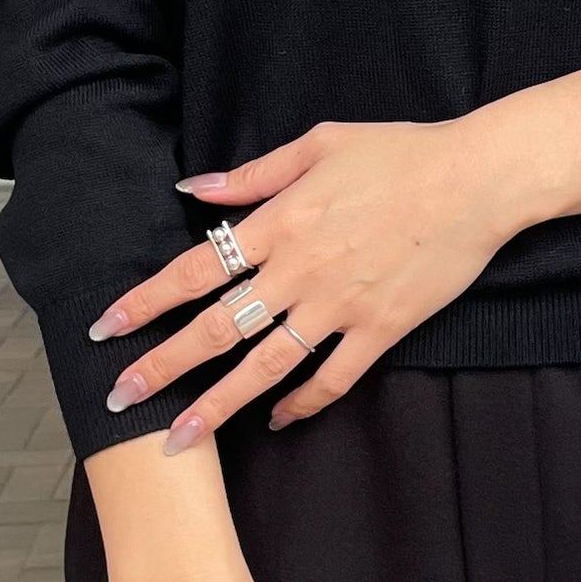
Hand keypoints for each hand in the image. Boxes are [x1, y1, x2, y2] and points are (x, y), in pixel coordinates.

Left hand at [90, 115, 530, 444]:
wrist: (477, 180)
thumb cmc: (400, 153)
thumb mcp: (319, 144)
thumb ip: (251, 175)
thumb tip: (191, 191)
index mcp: (280, 224)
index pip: (193, 270)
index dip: (144, 302)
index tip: (104, 328)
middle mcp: (299, 272)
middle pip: (216, 329)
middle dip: (162, 368)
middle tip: (118, 399)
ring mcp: (340, 306)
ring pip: (265, 367)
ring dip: (218, 405)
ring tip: (180, 437)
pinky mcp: (380, 330)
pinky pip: (332, 378)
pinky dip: (301, 404)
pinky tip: (276, 420)